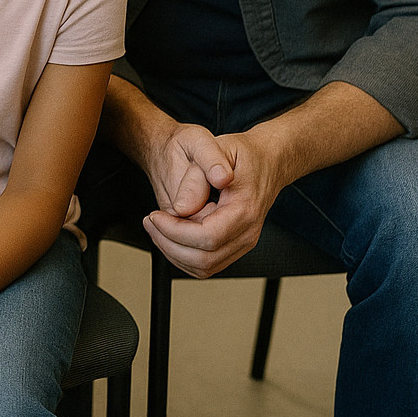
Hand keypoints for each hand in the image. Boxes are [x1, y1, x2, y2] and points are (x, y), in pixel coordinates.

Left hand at [142, 130, 282, 277]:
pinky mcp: (235, 245)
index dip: (175, 231)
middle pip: (204, 259)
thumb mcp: (215, 149)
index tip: (155, 216)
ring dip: (174, 252)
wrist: (267, 160)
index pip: (207, 237)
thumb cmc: (241, 154)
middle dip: (169, 244)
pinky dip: (184, 255)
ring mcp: (243, 241)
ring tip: (157, 228)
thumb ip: (198, 177)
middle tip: (150, 222)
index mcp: (243, 209)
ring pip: (204, 267)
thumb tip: (182, 207)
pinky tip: (170, 235)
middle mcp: (247, 231)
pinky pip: (208, 263)